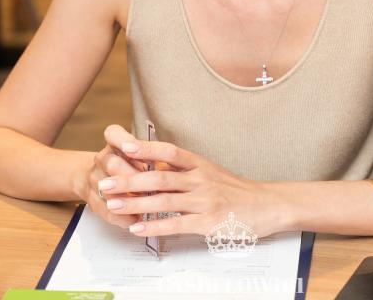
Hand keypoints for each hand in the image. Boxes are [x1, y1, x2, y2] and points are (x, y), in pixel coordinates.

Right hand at [84, 124, 148, 229]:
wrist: (103, 176)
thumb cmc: (131, 164)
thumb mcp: (141, 156)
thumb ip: (152, 159)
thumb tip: (169, 169)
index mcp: (115, 143)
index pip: (113, 134)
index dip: (122, 141)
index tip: (131, 149)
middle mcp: (103, 158)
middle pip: (112, 164)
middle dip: (131, 177)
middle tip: (150, 187)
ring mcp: (95, 179)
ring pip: (106, 189)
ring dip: (127, 199)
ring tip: (145, 206)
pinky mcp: (92, 200)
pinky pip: (105, 210)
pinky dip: (121, 217)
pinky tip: (134, 220)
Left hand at [98, 126, 285, 237]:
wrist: (268, 205)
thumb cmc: (236, 190)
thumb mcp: (211, 172)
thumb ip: (185, 171)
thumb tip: (155, 167)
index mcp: (199, 163)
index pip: (167, 150)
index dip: (144, 147)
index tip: (121, 145)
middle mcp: (200, 178)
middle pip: (158, 174)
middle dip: (128, 179)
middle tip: (104, 182)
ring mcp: (204, 200)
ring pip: (163, 198)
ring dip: (134, 202)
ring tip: (113, 205)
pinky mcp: (208, 221)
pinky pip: (176, 223)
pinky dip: (154, 225)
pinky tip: (137, 228)